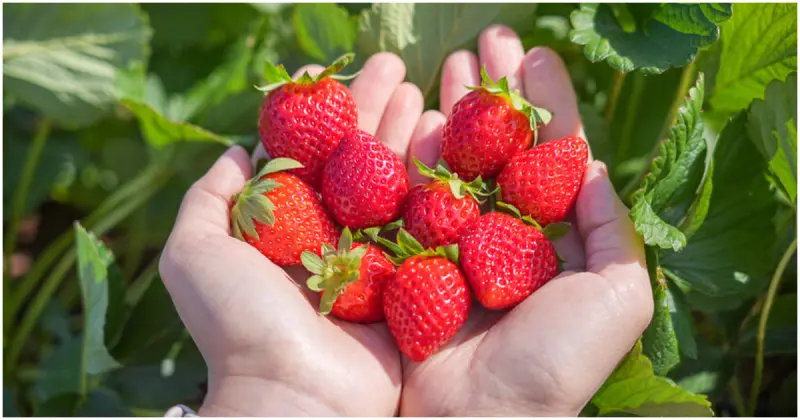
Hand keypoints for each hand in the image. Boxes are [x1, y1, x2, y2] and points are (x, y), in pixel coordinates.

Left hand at [159, 53, 423, 415]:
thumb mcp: (195, 254)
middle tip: (395, 66)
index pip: (306, 152)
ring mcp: (373, 258)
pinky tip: (444, 139)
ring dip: (406, 134)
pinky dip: (434, 181)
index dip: (319, 110)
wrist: (296, 395)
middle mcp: (329, 237)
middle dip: (373, 110)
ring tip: (424, 89)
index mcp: (283, 226)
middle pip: (355, 159)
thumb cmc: (240, 324)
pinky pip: (424, 222)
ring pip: (392, 181)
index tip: (329, 72)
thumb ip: (209, 200)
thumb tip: (238, 153)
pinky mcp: (409, 280)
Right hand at [399, 26, 654, 415]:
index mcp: (546, 240)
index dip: (542, 105)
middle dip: (491, 94)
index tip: (534, 56)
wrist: (476, 419)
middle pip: (495, 149)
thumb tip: (598, 167)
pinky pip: (405, 193)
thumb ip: (614, 231)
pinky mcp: (403, 255)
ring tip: (453, 61)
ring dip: (452, 109)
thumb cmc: (553, 363)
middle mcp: (496, 235)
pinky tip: (416, 110)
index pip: (548, 156)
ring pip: (450, 161)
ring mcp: (446, 242)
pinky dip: (409, 150)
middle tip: (486, 40)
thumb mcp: (617, 296)